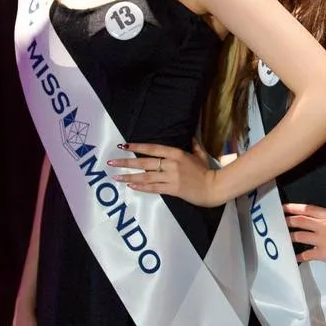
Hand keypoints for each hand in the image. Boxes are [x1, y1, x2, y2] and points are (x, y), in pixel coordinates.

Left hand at [109, 140, 224, 206]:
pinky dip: (141, 187)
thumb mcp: (200, 155)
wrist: (213, 187)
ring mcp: (171, 177)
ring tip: (116, 176)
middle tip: (112, 162)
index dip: (137, 147)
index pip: (153, 149)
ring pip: (145, 176)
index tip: (124, 146)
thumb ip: (194, 145)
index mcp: (177, 154)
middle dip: (126, 162)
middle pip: (145, 162)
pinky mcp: (172, 190)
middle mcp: (171, 164)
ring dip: (129, 177)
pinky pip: (153, 188)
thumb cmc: (206, 171)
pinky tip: (131, 186)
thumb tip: (191, 136)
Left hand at [285, 203, 325, 274]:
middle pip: (300, 221)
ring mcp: (321, 239)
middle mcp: (323, 226)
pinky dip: (299, 256)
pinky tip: (294, 258)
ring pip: (299, 236)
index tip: (285, 207)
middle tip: (280, 221)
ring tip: (283, 238)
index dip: (295, 208)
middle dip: (289, 221)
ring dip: (290, 236)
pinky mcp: (321, 253)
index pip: (310, 209)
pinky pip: (306, 254)